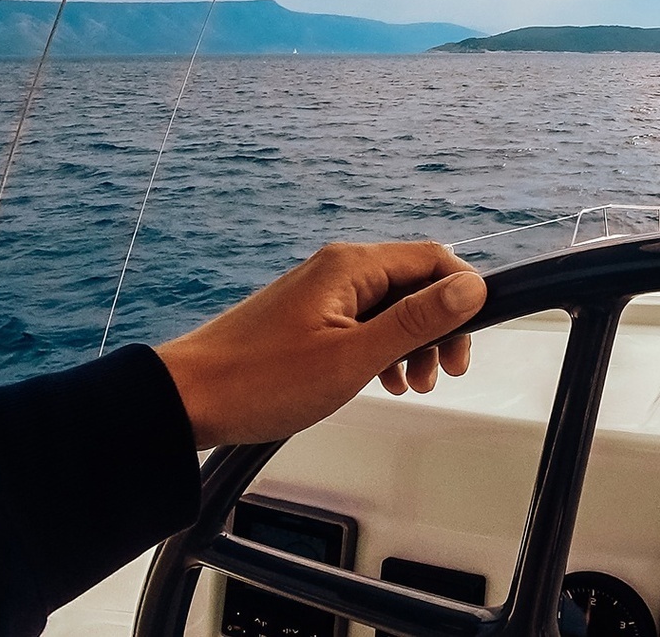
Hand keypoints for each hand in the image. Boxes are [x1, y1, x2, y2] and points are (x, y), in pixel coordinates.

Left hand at [156, 241, 485, 447]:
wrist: (187, 400)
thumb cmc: (259, 381)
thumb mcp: (353, 357)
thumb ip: (416, 321)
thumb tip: (472, 287)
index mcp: (351, 266)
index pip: (434, 259)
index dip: (463, 296)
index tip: (467, 340)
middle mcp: (338, 269)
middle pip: (415, 283)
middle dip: (438, 327)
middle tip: (442, 372)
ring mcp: (322, 293)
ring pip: (391, 306)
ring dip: (412, 343)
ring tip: (409, 385)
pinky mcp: (309, 317)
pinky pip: (363, 321)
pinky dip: (382, 348)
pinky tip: (380, 380)